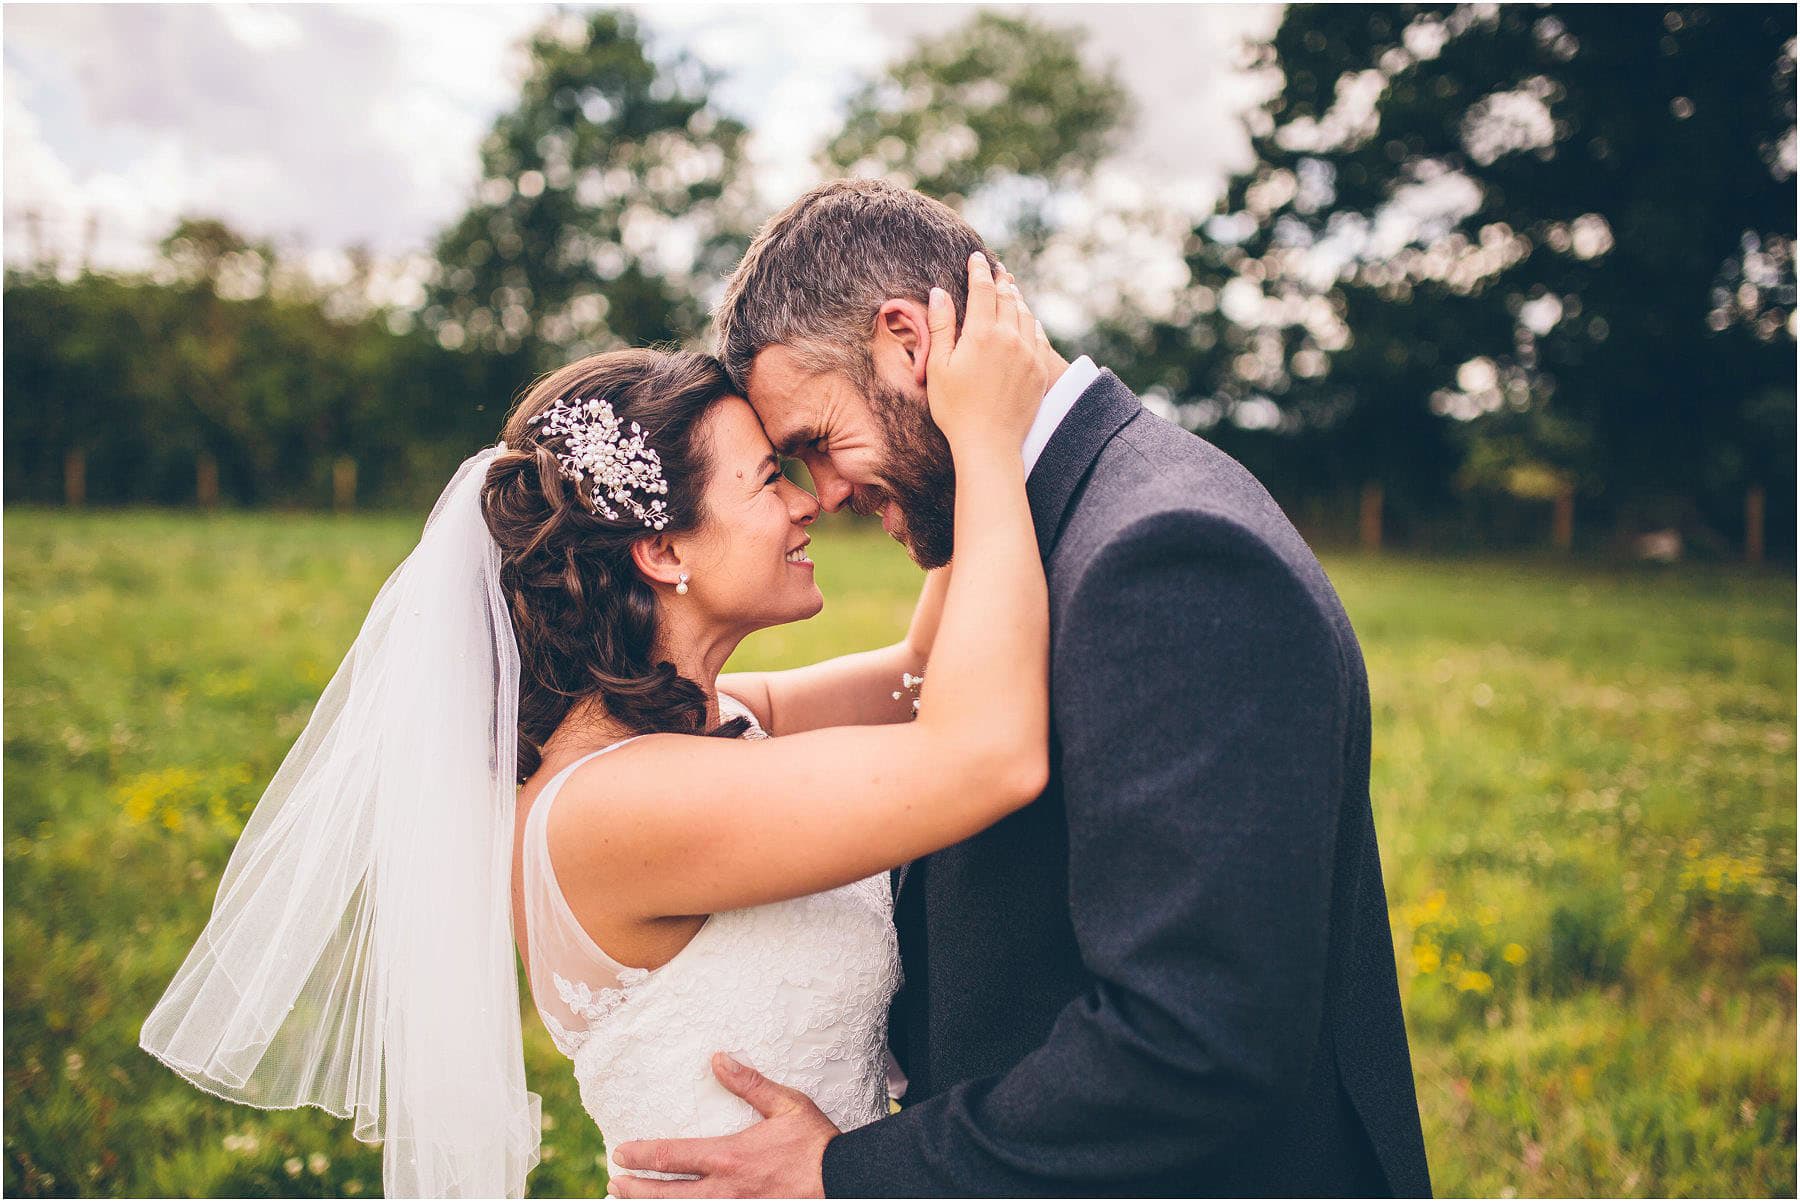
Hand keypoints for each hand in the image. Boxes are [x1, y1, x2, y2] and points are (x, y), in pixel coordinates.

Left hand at [608, 1054, 838, 1197]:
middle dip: (635, 1189)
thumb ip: (750, 1084)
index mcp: (728, 1156)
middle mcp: (723, 1189)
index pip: (670, 1156)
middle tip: (614, 1183)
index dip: (639, 1155)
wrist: (845, 1181)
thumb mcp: (786, 1105)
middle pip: (666, 1194)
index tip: (619, 1152)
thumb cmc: (815, 1143)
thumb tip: (719, 1060)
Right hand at [924, 252, 1052, 457]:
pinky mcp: (1039, 370)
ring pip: (1025, 314)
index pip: (982, 290)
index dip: (978, 270)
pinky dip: (1031, 321)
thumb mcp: (938, 366)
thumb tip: (939, 292)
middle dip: (1000, 280)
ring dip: (1017, 298)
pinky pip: (1039, 336)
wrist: (989, 443)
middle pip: (1007, 297)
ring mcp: (1028, 353)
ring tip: (1010, 289)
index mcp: (982, 333)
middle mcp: (1009, 337)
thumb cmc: (955, 408)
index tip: (976, 258)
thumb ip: (941, 326)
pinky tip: (1028, 320)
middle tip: (997, 269)